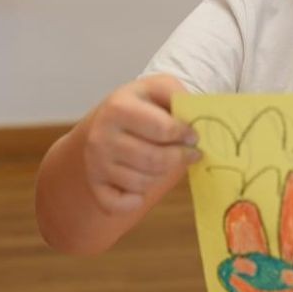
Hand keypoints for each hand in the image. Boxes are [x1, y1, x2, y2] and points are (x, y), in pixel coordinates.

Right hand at [83, 74, 200, 213]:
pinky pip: (119, 204)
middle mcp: (101, 136)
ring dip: (162, 175)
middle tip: (190, 154)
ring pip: (142, 182)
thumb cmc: (141, 103)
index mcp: (118, 107)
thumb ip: (179, 96)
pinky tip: (142, 187)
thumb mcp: (159, 87)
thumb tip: (197, 118)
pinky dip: (135, 201)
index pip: (163, 129)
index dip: (185, 135)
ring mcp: (95, 162)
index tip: (193, 136)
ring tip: (165, 161)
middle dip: (179, 158)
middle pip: (154, 160)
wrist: (106, 119)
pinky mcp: (94, 184)